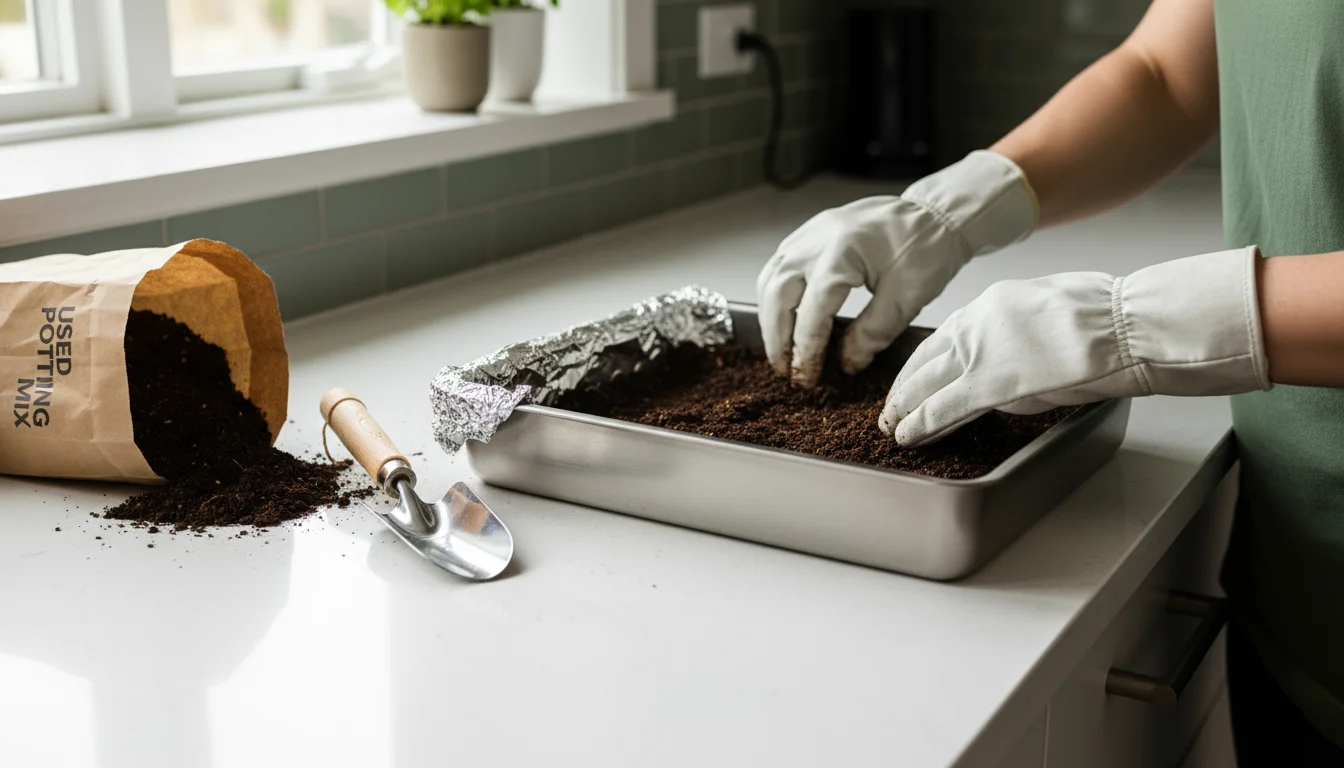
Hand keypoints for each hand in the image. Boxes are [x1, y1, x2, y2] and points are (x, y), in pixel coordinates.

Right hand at [756, 150, 1036, 386]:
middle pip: (777, 294)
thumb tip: (845, 364)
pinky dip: (775, 296)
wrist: (935, 214)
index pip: (812, 312)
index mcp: (842, 254)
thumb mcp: (907, 298)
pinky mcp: (810, 233)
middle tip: (785, 369)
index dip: (806, 349)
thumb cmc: (926, 248)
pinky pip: (779, 266)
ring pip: (770, 279)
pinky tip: (784, 316)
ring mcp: (809, 233)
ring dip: (770, 317)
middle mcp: (816, 240)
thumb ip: (872, 334)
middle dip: (777, 337)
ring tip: (781, 348)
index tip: (807, 376)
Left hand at [881, 247, 1271, 445]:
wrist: (1124, 324)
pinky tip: (908, 435)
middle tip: (891, 406)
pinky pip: (942, 406)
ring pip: (926, 383)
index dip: (925, 361)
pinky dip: (921, 423)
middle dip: (905, 386)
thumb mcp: (1049, 309)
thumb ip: (1018, 331)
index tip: (916, 375)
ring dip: (905, 408)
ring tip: (892, 426)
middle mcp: (976, 323)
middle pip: (926, 358)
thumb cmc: (1107, 318)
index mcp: (992, 303)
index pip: (945, 335)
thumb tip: (1010, 352)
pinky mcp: (987, 383)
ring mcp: (978, 352)